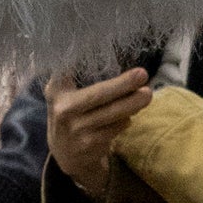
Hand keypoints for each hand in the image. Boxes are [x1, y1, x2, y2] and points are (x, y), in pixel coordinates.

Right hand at [44, 65, 152, 197]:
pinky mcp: (90, 144)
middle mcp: (63, 110)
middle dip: (123, 84)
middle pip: (98, 94)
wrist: (64, 153)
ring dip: (132, 103)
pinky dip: (125, 120)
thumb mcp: (60, 94)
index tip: (102, 49)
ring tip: (146, 95)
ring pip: (112, 113)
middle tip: (143, 74)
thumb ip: (72, 75)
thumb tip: (100, 53)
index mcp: (56, 91)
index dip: (84, 62)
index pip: (68, 72)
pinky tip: (130, 115)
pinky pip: (115, 128)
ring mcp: (77, 129)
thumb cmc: (69, 113)